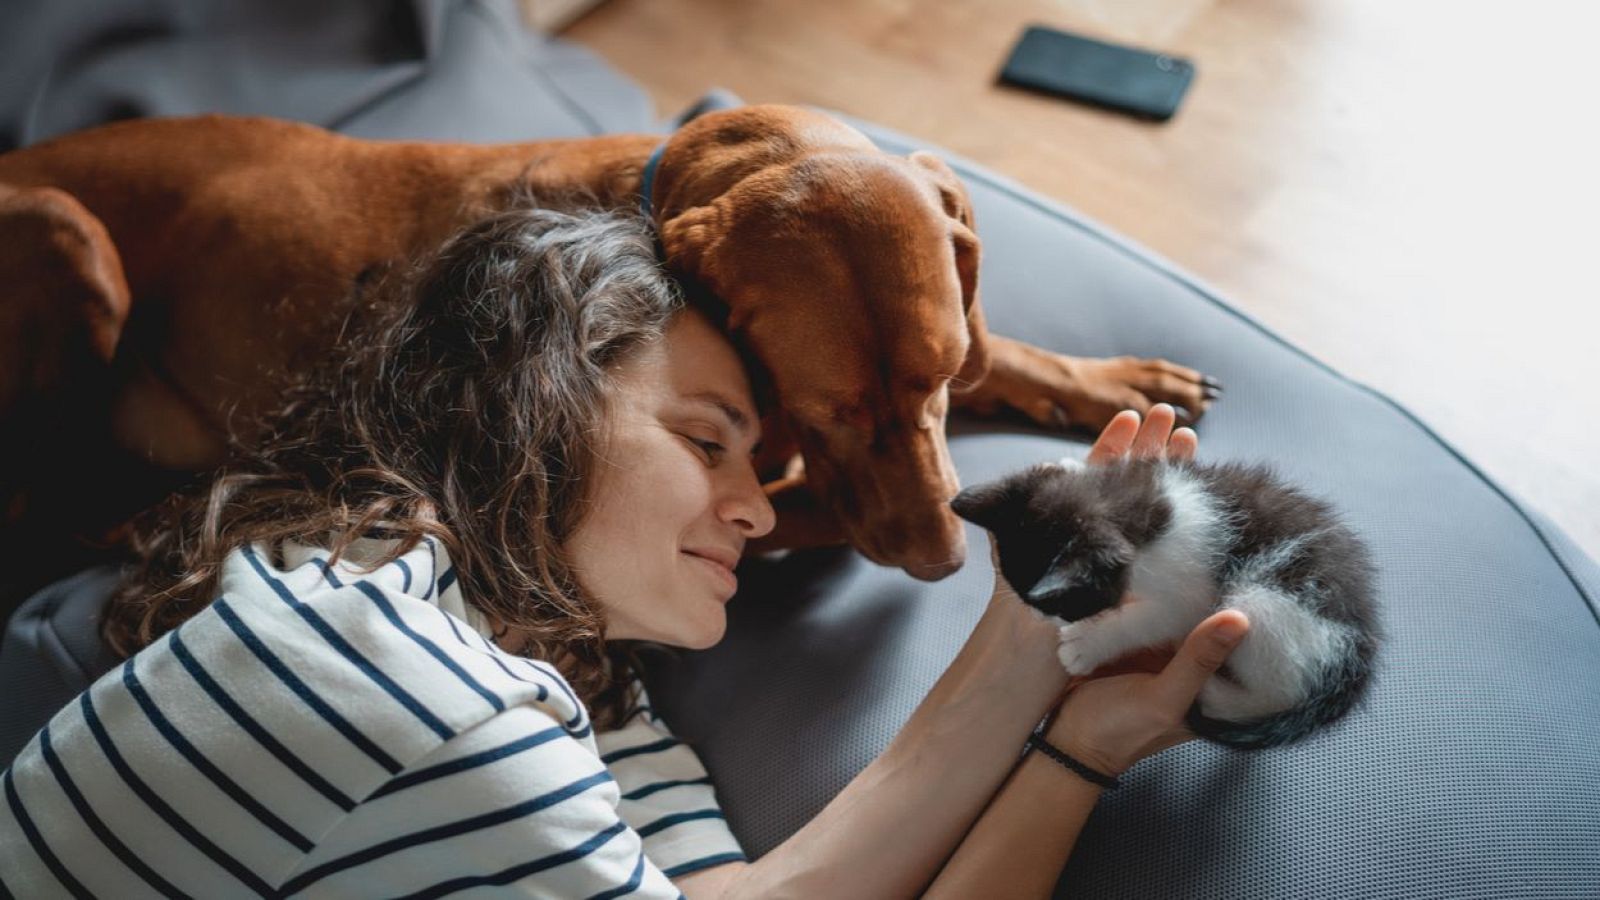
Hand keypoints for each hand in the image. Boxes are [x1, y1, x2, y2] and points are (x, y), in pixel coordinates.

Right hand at [1045, 403, 1233, 775]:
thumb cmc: (1122, 730)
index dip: (1204, 506)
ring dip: (1126, 473)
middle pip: (1163, 522)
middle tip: (1179, 428)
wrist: (1064, 747)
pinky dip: (1082, 497)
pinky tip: (1085, 462)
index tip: (1208, 465)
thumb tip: (1241, 616)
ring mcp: (1113, 593)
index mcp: (1183, 615)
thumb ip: (1200, 659)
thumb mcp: (1167, 700)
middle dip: (1168, 474)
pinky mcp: (1078, 594)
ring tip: (1139, 426)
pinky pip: (1082, 535)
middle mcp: (1152, 596)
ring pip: (1121, 519)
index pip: (1199, 545)